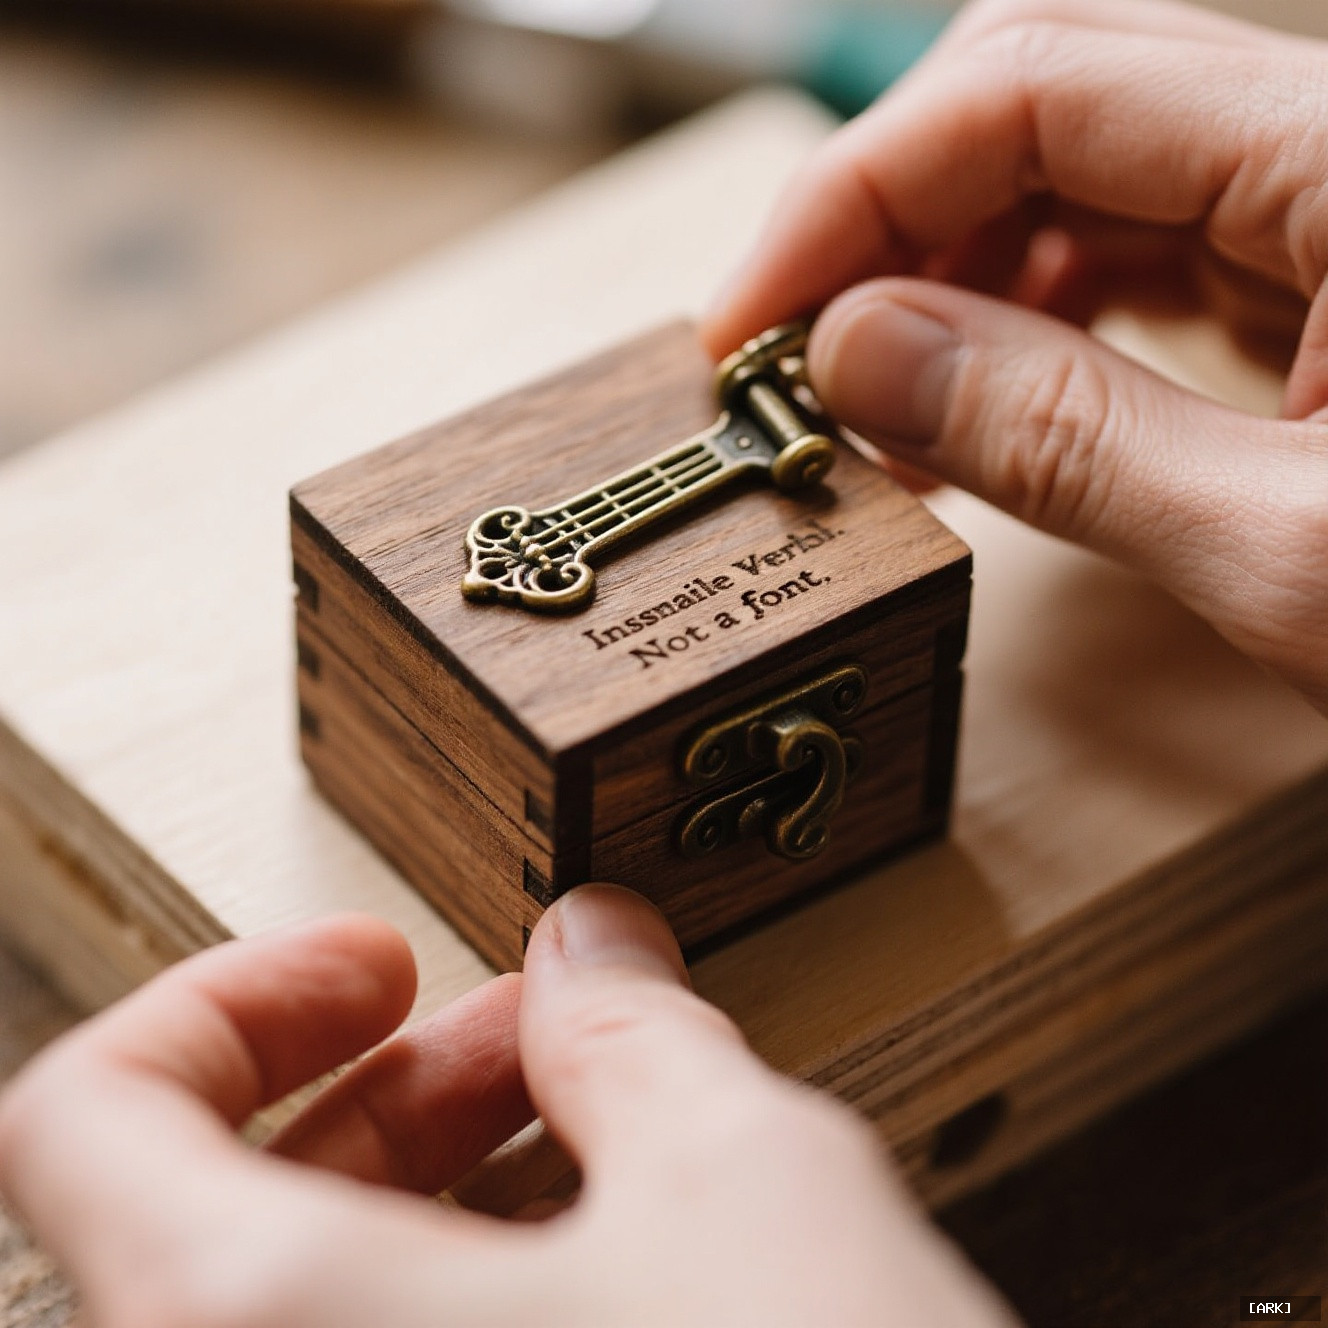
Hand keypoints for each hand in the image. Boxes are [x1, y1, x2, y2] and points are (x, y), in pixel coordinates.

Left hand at [0, 887, 1013, 1326]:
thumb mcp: (742, 1183)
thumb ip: (633, 1033)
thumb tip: (594, 948)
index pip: (88, 1119)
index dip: (236, 1002)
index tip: (380, 968)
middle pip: (219, 1216)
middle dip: (400, 1095)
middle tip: (535, 1038)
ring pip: (311, 1321)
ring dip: (446, 1200)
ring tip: (601, 1140)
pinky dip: (479, 1313)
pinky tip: (618, 1274)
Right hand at [703, 0, 1327, 713]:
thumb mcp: (1293, 559)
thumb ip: (1064, 440)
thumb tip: (861, 354)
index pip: (1036, 86)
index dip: (857, 192)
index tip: (751, 317)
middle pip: (1053, 96)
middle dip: (891, 216)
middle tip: (792, 348)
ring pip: (1092, 173)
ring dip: (955, 268)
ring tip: (876, 387)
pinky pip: (1149, 252)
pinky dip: (1040, 315)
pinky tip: (984, 390)